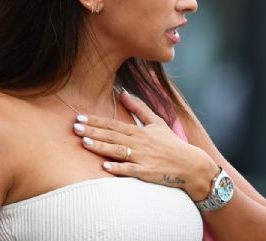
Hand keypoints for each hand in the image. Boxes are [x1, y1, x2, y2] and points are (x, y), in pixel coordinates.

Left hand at [72, 90, 217, 200]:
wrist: (189, 165)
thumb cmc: (171, 144)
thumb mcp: (157, 122)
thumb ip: (140, 108)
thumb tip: (123, 93)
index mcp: (139, 131)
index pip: (113, 124)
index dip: (96, 121)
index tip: (80, 117)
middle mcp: (139, 143)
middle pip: (112, 136)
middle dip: (93, 131)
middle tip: (75, 127)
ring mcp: (142, 158)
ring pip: (118, 151)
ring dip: (101, 147)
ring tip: (84, 142)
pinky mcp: (146, 172)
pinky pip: (129, 170)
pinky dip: (118, 169)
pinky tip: (104, 167)